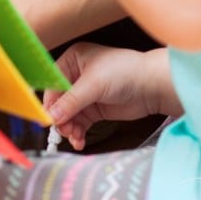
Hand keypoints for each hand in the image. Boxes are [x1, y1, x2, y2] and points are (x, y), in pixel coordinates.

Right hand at [43, 43, 179, 150]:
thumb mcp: (94, 84)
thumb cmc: (124, 73)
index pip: (52, 81)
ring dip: (69, 127)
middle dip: (61, 117)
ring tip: (76, 137)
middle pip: (59, 100)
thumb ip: (71, 101)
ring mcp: (85, 93)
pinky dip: (78, 132)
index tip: (48, 118)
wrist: (152, 86)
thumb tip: (50, 117)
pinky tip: (80, 140)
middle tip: (66, 131)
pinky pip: (79, 122)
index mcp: (73, 59)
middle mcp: (76, 75)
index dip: (49, 100)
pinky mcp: (94, 109)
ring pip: (68, 114)